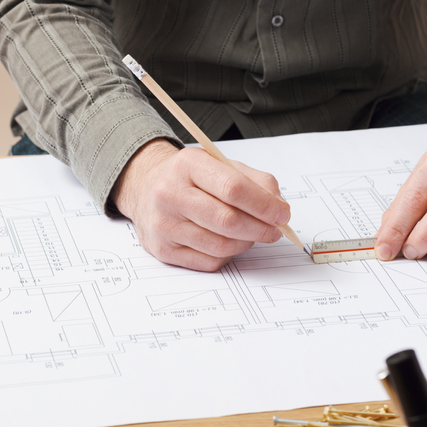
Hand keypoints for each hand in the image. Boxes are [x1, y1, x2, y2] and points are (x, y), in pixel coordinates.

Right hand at [111, 138, 290, 271]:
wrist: (145, 189)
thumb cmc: (188, 178)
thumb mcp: (218, 165)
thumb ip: (253, 181)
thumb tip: (278, 206)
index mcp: (187, 166)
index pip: (233, 188)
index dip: (264, 204)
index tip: (282, 213)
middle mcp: (170, 194)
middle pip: (228, 220)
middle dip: (260, 228)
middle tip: (273, 229)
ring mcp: (164, 225)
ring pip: (221, 245)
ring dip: (246, 243)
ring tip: (251, 234)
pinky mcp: (163, 249)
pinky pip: (209, 261)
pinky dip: (228, 255)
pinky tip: (229, 242)